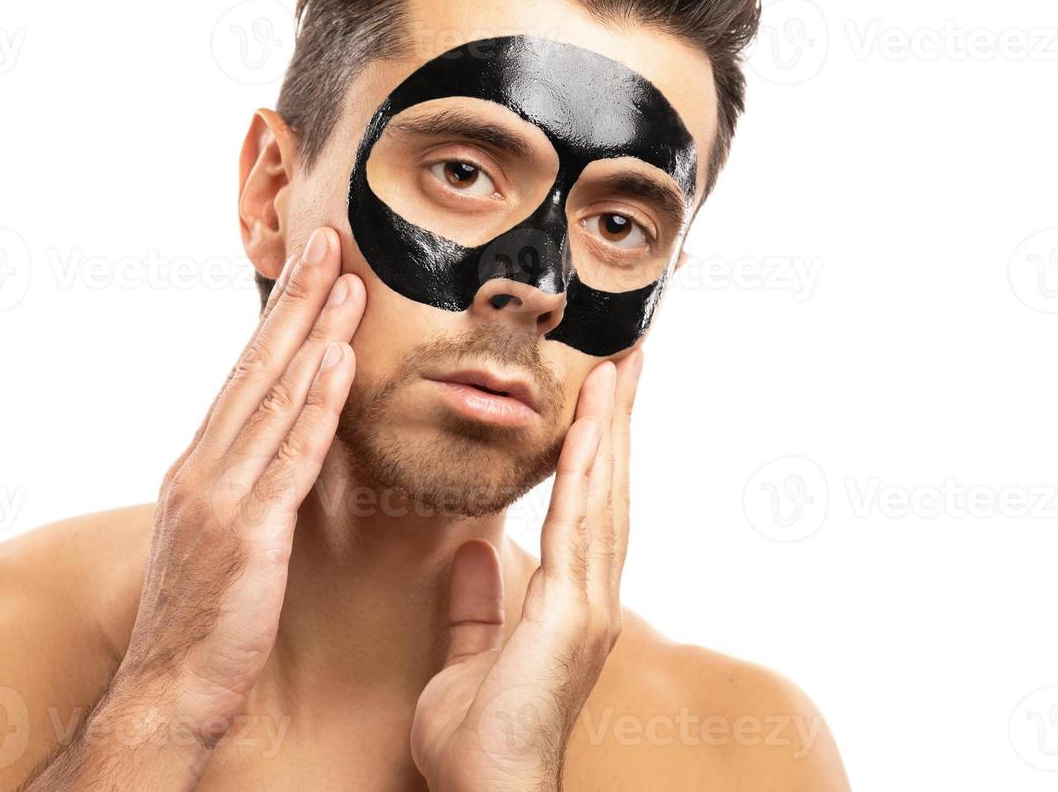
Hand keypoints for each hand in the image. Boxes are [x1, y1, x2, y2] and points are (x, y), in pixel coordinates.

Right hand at [85, 227, 363, 764]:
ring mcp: (221, 499)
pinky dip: (315, 406)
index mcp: (197, 466)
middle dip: (294, 300)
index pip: (244, 375)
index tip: (307, 268)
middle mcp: (202, 468)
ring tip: (347, 282)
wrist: (166, 689)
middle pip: (255, 368)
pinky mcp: (248, 536)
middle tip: (326, 239)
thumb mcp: (210, 537)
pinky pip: (290, 460)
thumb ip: (239, 486)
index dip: (279, 318)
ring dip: (314, 335)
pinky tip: (338, 363)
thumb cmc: (198, 620)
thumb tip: (272, 450)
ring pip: (274, 400)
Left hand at [409, 350, 642, 791]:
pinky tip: (587, 427)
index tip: (600, 391)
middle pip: (609, 490)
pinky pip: (577, 528)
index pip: (587, 506)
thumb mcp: (470, 656)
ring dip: (610, 430)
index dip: (597, 447)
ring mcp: (589, 606)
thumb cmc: (479, 741)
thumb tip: (475, 548)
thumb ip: (478, 604)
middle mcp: (592, 597)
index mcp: (570, 603)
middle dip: (617, 421)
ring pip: (603, 497)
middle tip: (626, 355)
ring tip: (616, 367)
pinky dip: (585, 473)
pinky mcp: (570, 616)